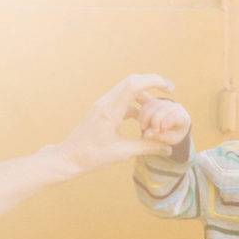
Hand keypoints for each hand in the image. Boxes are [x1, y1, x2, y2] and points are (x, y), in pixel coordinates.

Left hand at [58, 73, 177, 173]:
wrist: (69, 157)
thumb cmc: (93, 157)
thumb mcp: (123, 153)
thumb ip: (147, 147)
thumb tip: (168, 149)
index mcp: (110, 111)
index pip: (133, 84)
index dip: (154, 81)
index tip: (169, 88)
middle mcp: (105, 102)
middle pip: (131, 81)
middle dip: (152, 82)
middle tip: (169, 90)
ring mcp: (102, 104)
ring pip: (126, 89)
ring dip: (143, 94)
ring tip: (157, 107)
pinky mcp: (101, 109)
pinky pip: (121, 100)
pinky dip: (134, 104)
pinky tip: (142, 119)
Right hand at [137, 94, 190, 147]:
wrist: (171, 131)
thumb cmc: (172, 137)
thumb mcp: (168, 140)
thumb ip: (159, 137)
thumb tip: (146, 134)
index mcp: (183, 118)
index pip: (175, 117)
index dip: (164, 122)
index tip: (156, 131)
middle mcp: (176, 107)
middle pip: (164, 109)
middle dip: (154, 120)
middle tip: (147, 131)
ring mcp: (167, 103)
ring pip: (155, 104)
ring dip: (146, 116)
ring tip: (142, 127)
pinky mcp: (158, 101)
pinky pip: (149, 103)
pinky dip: (143, 111)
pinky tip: (140, 120)